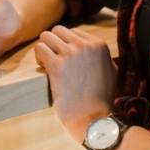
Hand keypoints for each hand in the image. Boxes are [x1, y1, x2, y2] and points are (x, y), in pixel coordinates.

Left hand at [34, 26, 116, 142]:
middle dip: (54, 43)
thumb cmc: (102, 99)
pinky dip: (38, 57)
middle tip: (53, 58)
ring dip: (44, 48)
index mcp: (98, 45)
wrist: (93, 118)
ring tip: (46, 62)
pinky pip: (40, 49)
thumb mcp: (111, 70)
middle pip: (59, 30)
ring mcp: (70, 54)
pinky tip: (43, 67)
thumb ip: (102, 56)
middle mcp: (85, 45)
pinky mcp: (56, 65)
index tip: (65, 57)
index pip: (74, 32)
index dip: (66, 44)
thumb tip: (93, 47)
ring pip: (46, 36)